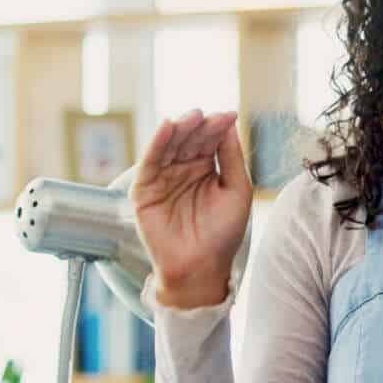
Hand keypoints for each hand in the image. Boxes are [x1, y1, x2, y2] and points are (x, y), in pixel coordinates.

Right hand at [130, 110, 250, 309]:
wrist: (201, 268)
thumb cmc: (222, 234)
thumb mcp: (237, 191)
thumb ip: (232, 158)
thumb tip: (230, 124)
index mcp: (205, 168)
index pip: (209, 139)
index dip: (217, 126)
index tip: (229, 115)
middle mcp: (183, 169)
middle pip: (188, 138)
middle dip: (198, 125)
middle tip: (206, 115)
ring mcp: (163, 178)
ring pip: (169, 145)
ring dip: (178, 128)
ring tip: (191, 117)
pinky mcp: (145, 190)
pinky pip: (150, 162)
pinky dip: (156, 143)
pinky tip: (167, 128)